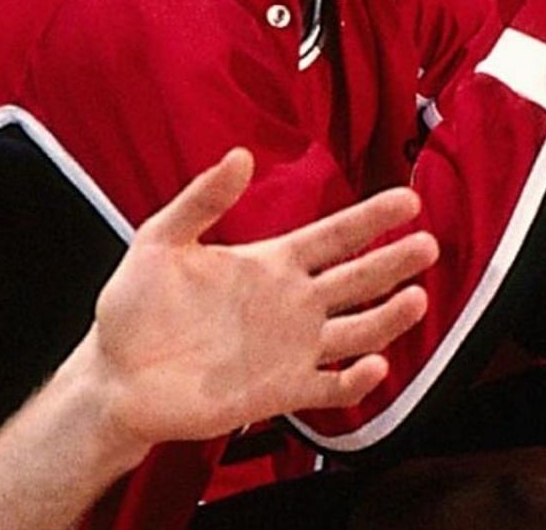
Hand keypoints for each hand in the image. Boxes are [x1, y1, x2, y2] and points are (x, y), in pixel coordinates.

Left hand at [78, 149, 435, 453]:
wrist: (117, 376)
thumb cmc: (134, 307)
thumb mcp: (160, 241)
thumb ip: (201, 200)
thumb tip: (240, 154)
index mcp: (267, 264)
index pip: (332, 237)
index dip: (370, 219)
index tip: (407, 200)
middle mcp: (290, 304)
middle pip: (358, 279)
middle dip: (393, 262)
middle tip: (428, 245)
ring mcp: (290, 349)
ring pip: (358, 331)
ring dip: (388, 318)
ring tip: (415, 298)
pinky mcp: (281, 391)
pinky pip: (332, 387)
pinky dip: (357, 380)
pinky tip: (373, 365)